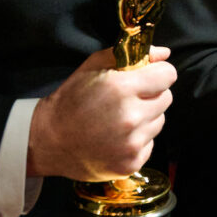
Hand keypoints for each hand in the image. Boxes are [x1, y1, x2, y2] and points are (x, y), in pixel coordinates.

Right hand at [27, 46, 176, 180]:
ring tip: (119, 119)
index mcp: (121, 89)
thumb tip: (164, 54)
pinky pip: (150, 143)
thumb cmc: (70, 100)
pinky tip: (117, 137)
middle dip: (152, 94)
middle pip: (166, 98)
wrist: (48, 141)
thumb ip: (130, 55)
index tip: (148, 76)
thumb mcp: (93, 66)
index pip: (168, 75)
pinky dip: (138, 139)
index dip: (158, 73)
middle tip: (128, 99)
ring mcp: (131, 143)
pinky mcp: (131, 163)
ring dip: (146, 118)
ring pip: (160, 121)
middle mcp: (130, 117)